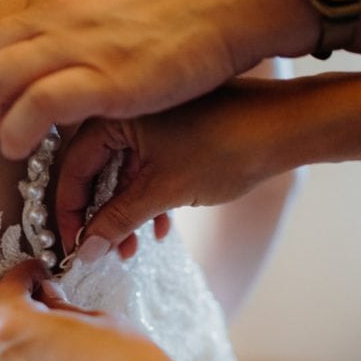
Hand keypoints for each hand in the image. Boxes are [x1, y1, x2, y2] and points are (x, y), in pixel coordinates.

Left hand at [0, 0, 315, 159]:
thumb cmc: (188, 2)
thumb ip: (86, 20)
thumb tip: (72, 46)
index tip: (1, 103)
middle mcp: (55, 13)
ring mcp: (74, 44)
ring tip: (9, 144)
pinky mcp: (99, 77)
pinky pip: (32, 107)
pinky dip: (15, 133)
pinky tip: (22, 150)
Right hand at [56, 78, 294, 251]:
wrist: (290, 125)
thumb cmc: (227, 146)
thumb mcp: (163, 191)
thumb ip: (117, 220)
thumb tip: (84, 249)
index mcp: (115, 112)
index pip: (72, 166)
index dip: (70, 211)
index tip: (74, 245)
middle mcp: (128, 109)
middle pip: (95, 171)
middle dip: (100, 216)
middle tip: (104, 251)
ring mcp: (152, 119)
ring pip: (122, 174)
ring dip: (125, 214)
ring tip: (134, 249)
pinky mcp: (174, 129)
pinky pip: (146, 167)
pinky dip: (148, 197)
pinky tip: (162, 228)